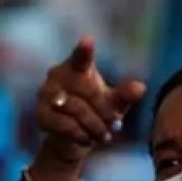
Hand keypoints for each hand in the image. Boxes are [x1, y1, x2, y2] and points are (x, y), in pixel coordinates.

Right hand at [35, 38, 145, 167]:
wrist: (74, 140)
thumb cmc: (96, 113)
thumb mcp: (114, 104)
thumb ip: (125, 95)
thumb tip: (140, 88)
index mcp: (77, 67)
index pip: (81, 57)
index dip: (84, 50)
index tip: (88, 41)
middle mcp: (58, 76)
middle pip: (88, 91)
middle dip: (105, 111)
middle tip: (116, 125)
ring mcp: (46, 94)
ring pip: (77, 109)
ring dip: (95, 126)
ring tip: (104, 135)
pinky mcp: (41, 115)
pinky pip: (65, 125)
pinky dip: (81, 135)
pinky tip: (88, 139)